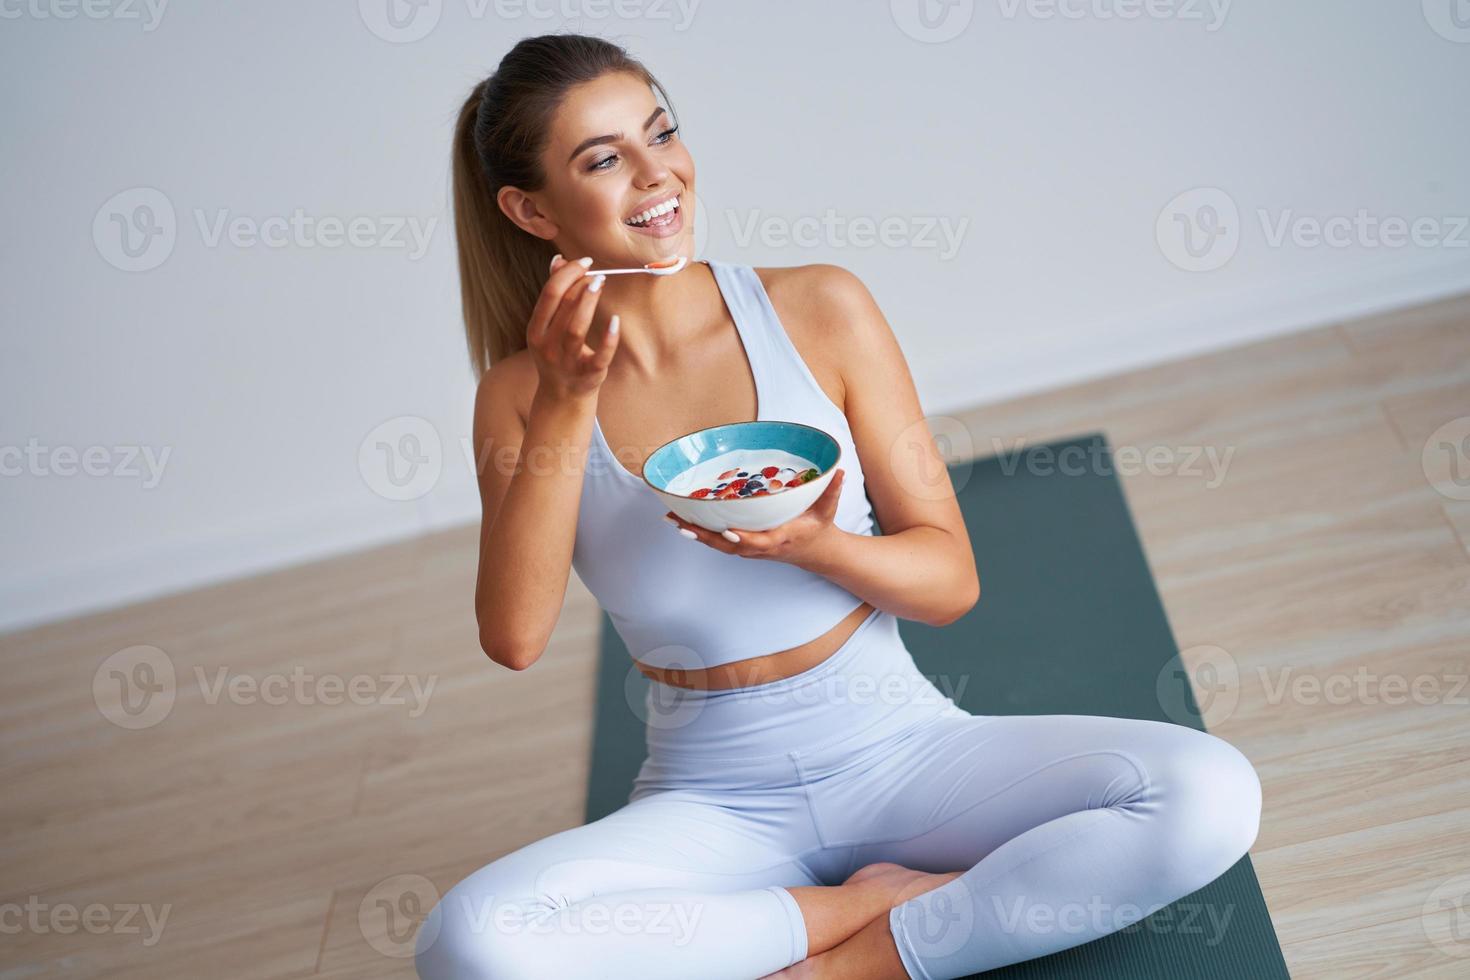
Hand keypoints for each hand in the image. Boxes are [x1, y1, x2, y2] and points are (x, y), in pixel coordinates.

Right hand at [527, 253, 619, 401]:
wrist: (562, 396)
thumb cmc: (557, 353)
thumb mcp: (548, 326)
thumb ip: (554, 295)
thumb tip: (558, 260)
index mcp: (536, 330)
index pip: (549, 295)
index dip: (567, 273)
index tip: (584, 261)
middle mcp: (547, 346)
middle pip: (563, 307)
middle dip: (580, 284)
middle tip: (596, 272)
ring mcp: (567, 362)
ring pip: (576, 329)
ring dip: (589, 303)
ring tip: (601, 282)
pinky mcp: (589, 375)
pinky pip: (600, 356)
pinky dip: (608, 338)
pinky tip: (615, 321)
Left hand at [664, 468, 846, 565]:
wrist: (817, 553)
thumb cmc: (820, 528)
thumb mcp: (828, 510)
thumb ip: (832, 490)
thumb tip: (838, 470)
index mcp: (780, 538)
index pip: (758, 542)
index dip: (742, 538)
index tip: (728, 531)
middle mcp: (761, 547)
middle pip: (728, 545)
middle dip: (705, 535)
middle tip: (681, 522)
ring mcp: (751, 549)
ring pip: (719, 545)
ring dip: (695, 533)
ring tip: (672, 519)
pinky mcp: (744, 546)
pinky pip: (718, 542)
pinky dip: (699, 533)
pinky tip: (681, 522)